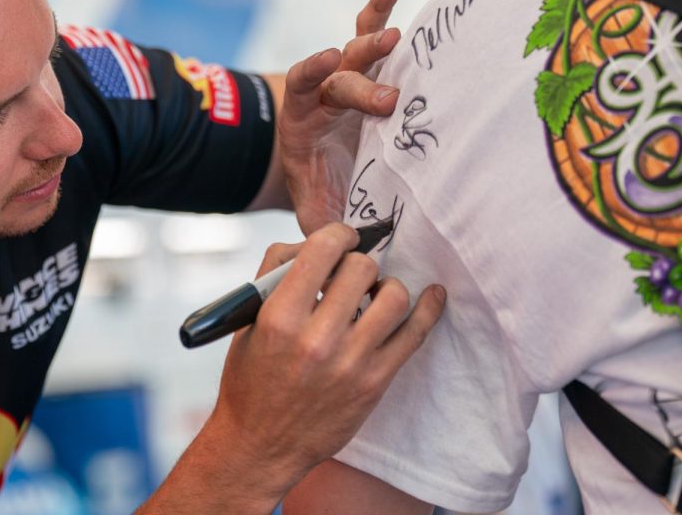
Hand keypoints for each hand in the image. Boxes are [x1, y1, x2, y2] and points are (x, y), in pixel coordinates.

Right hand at [202, 223, 444, 505]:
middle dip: (358, 262)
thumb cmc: (251, 379)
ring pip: (393, 296)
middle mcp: (316, 339)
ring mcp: (350, 363)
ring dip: (386, 286)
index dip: (339, 234)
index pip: (323, 249)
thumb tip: (316, 242)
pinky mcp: (374, 383)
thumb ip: (276, 272)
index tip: (342, 239)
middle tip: (352, 275)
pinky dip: (428, 308)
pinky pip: (414, 334)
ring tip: (374, 295)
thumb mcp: (248, 320)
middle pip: (362, 267)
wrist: (261, 445)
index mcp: (279, 317)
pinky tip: (433, 294)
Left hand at [279, 0, 402, 233]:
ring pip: (360, 50)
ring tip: (395, 31)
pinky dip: (381, 7)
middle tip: (388, 100)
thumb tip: (341, 249)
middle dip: (364, 84)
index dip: (314, 70)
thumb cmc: (323, 192)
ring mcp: (349, 78)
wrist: (321, 174)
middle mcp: (324, 92)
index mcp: (302, 120)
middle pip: (342, 77)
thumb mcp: (316, 210)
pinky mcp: (374, 73)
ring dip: (377, 36)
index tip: (330, 63)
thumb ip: (323, 227)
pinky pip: (373, 34)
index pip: (303, 87)